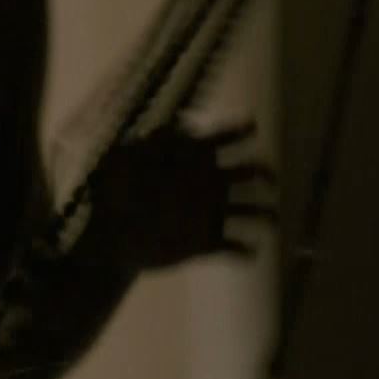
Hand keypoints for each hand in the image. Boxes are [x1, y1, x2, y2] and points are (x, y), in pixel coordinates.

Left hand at [83, 115, 278, 272]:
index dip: (238, 130)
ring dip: (264, 213)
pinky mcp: (206, 244)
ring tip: (270, 220)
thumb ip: (142, 145)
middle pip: (246, 171)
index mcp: (189, 163)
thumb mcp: (116, 166)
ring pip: (250, 209)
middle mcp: (206, 186)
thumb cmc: (109, 197)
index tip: (251, 126)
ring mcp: (209, 215)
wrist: (108, 240)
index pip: (220, 140)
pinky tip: (248, 251)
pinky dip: (245, 250)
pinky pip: (234, 247)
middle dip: (261, 171)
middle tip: (267, 177)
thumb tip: (175, 127)